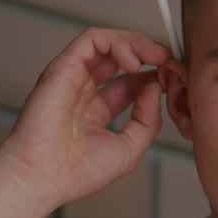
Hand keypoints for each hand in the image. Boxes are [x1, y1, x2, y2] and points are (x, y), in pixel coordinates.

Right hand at [0, 28, 170, 217]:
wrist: (43, 177)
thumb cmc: (76, 172)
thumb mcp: (129, 148)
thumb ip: (147, 118)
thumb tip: (156, 88)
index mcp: (98, 111)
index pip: (131, 82)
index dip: (155, 76)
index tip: (174, 80)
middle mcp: (84, 91)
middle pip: (122, 58)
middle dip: (151, 55)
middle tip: (170, 62)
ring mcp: (73, 77)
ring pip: (108, 42)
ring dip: (138, 43)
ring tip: (156, 57)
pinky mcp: (63, 67)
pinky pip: (92, 39)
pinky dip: (117, 42)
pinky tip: (132, 62)